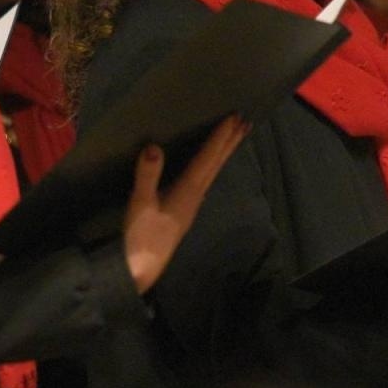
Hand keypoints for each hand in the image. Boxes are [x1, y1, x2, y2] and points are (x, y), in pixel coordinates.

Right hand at [121, 116, 247, 293]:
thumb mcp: (140, 204)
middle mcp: (195, 196)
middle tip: (247, 122)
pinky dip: (211, 165)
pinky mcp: (185, 210)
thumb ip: (147, 175)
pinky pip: (203, 179)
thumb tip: (154, 147)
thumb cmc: (141, 236)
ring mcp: (192, 204)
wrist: (141, 268)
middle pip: (217, 164)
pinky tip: (210, 166)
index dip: (220, 138)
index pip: (208, 159)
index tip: (234, 118)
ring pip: (212, 172)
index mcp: (188, 191)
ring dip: (223, 153)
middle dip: (230, 142)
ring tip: (234, 137)